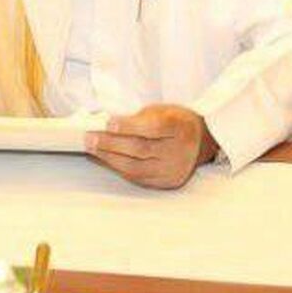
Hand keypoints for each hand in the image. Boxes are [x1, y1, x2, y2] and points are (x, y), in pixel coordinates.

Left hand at [85, 104, 218, 188]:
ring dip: (109, 157)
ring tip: (92, 148)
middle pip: (141, 149)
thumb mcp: (163, 111)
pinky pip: (137, 178)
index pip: (154, 128)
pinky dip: (118, 168)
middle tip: (90, 137)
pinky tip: (105, 159)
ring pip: (136, 167)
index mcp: (181, 127)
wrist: (201, 142)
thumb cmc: (176, 122)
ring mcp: (173, 170)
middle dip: (111, 143)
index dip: (130, 126)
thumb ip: (139, 118)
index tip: (109, 123)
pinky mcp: (166, 182)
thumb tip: (106, 125)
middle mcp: (180, 151)